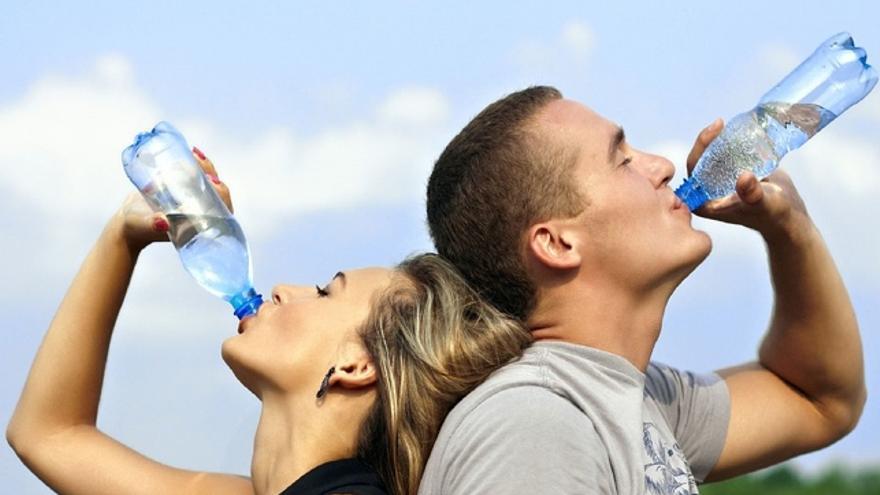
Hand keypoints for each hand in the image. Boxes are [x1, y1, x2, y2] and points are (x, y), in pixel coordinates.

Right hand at [112, 147, 233, 251]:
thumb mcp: (144, 226)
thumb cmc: (137, 228)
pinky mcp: (184, 189)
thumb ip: (152, 225)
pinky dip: (195, 164)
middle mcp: (200, 211)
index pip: (221, 210)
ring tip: (195, 154)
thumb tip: (162, 222)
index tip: (213, 182)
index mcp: (199, 224)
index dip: (222, 195)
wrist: (129, 221)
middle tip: (200, 160)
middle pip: (217, 192)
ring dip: (205, 167)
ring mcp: (193, 199)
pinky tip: (192, 152)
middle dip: (212, 174)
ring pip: (207, 181)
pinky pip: (196, 175)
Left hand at [685, 119, 811, 239]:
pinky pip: (726, 156)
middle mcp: (708, 192)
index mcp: (704, 202)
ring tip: (728, 126)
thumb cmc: (773, 215)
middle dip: (709, 139)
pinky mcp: (732, 176)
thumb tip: (744, 177)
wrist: (788, 216)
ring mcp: (720, 183)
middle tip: (720, 123)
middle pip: (701, 159)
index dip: (700, 147)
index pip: (694, 168)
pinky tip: (738, 131)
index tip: (715, 129)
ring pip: (713, 156)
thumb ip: (752, 193)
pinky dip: (731, 144)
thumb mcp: (763, 203)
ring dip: (719, 140)